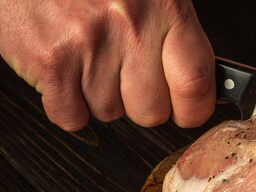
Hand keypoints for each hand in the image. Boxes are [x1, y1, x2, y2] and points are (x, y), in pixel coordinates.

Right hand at [0, 0, 215, 130]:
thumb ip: (177, 40)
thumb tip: (204, 92)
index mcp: (165, 7)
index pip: (195, 82)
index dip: (193, 109)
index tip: (186, 111)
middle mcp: (131, 25)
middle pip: (151, 111)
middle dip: (138, 104)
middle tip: (122, 73)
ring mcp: (89, 43)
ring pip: (110, 114)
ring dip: (98, 97)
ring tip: (86, 57)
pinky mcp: (52, 60)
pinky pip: (72, 117)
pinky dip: (66, 104)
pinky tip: (65, 71)